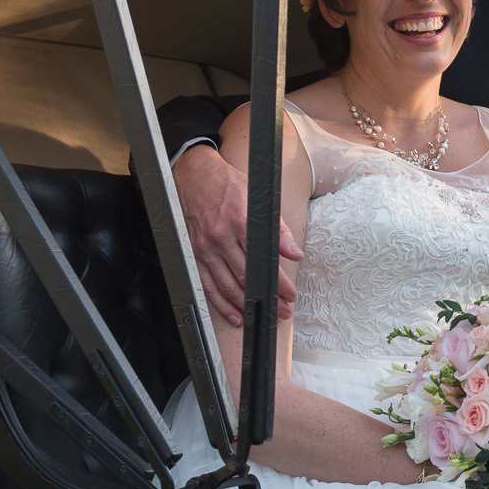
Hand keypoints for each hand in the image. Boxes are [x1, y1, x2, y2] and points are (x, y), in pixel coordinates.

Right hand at [173, 144, 299, 325]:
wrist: (194, 174)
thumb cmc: (228, 184)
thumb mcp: (258, 198)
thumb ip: (278, 229)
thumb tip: (294, 253)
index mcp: (241, 221)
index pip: (264, 260)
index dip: (279, 282)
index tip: (291, 294)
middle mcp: (221, 236)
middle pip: (246, 276)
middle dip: (267, 297)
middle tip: (283, 310)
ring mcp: (205, 247)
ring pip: (226, 285)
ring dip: (246, 304)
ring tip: (263, 315)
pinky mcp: (194, 253)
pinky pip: (207, 285)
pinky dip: (220, 303)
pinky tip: (234, 314)